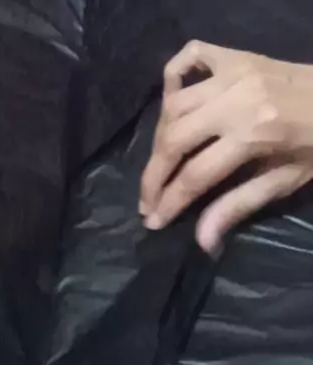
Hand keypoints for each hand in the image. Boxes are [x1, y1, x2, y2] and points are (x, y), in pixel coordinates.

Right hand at [140, 40, 312, 252]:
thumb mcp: (286, 181)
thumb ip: (239, 206)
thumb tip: (201, 242)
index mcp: (254, 134)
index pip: (196, 175)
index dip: (169, 202)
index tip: (152, 222)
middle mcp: (235, 99)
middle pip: (174, 140)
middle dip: (153, 176)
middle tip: (146, 201)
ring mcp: (231, 72)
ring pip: (173, 106)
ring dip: (159, 139)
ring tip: (159, 165)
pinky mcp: (233, 55)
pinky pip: (190, 57)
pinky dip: (173, 76)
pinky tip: (171, 104)